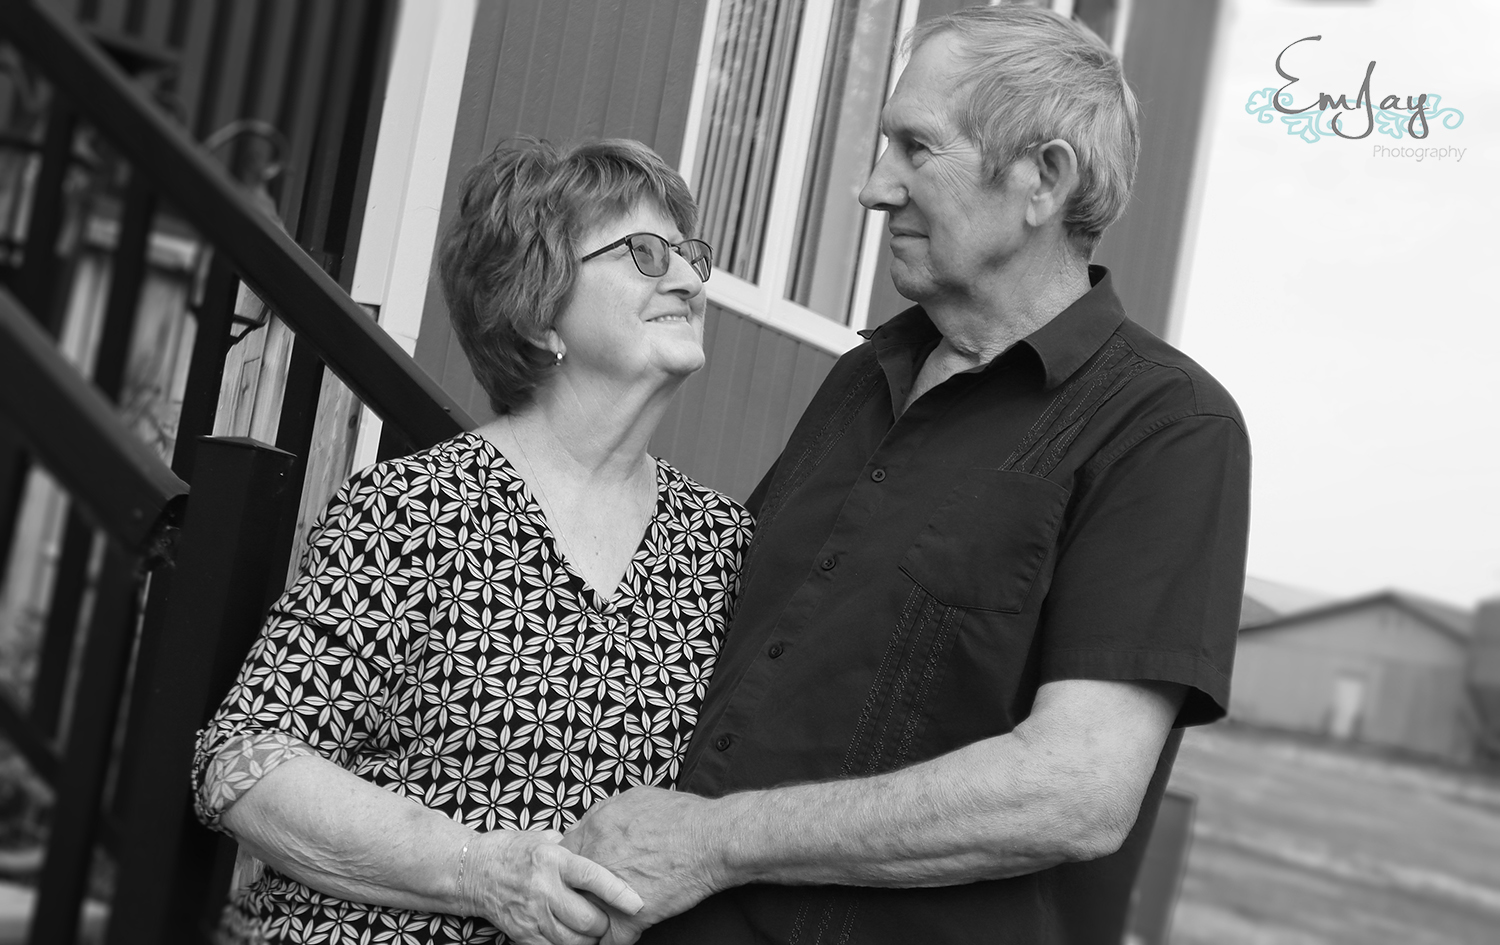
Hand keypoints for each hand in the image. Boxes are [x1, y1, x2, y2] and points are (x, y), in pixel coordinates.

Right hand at [462, 828, 642, 944]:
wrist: (473, 871)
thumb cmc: (512, 850)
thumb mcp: (544, 839)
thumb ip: (574, 846)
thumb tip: (603, 846)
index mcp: (553, 859)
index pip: (592, 877)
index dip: (618, 892)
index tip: (637, 902)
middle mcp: (544, 888)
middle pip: (587, 917)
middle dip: (604, 922)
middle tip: (608, 917)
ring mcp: (532, 914)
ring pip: (573, 940)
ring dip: (589, 939)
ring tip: (592, 929)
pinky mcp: (522, 933)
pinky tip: (572, 938)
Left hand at [562, 788, 724, 944]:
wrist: (711, 840)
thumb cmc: (681, 816)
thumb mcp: (635, 798)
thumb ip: (605, 812)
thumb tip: (590, 822)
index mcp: (595, 831)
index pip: (561, 856)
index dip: (568, 867)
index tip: (575, 874)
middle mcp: (596, 862)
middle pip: (566, 887)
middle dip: (573, 894)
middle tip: (582, 900)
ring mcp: (609, 892)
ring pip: (581, 916)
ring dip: (588, 921)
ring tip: (593, 925)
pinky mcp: (629, 917)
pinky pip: (608, 941)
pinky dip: (610, 942)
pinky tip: (614, 938)